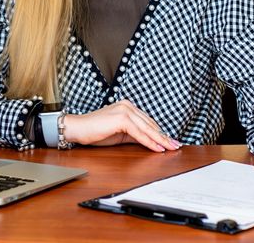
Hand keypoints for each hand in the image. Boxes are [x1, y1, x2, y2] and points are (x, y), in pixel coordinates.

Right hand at [63, 99, 181, 151]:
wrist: (78, 129)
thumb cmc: (95, 131)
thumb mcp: (119, 134)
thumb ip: (135, 135)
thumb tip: (149, 142)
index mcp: (127, 107)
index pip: (148, 121)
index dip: (160, 132)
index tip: (170, 141)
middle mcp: (128, 106)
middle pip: (150, 124)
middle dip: (164, 136)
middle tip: (176, 145)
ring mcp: (125, 110)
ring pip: (147, 128)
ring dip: (160, 140)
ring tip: (170, 148)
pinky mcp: (121, 119)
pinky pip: (139, 133)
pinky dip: (149, 141)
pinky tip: (158, 148)